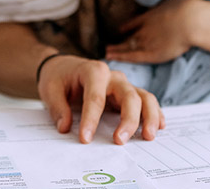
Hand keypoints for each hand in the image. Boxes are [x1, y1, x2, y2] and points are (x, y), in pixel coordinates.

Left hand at [36, 55, 162, 144]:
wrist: (64, 67)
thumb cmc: (58, 77)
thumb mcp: (50, 89)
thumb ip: (57, 108)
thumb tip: (65, 128)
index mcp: (93, 71)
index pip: (95, 98)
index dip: (90, 120)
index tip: (85, 139)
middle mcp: (113, 76)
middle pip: (129, 96)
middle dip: (127, 120)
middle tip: (119, 142)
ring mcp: (124, 85)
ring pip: (144, 98)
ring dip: (149, 117)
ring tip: (148, 137)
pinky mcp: (128, 94)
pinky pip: (146, 102)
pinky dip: (155, 113)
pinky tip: (159, 127)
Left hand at [107, 0, 209, 61]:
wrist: (191, 21)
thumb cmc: (186, 8)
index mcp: (150, 16)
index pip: (135, 23)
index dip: (127, 27)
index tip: (121, 29)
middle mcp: (145, 29)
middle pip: (129, 38)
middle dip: (119, 42)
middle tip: (108, 46)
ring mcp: (147, 41)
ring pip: (128, 47)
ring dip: (117, 51)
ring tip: (108, 53)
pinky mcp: (152, 54)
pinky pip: (133, 56)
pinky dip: (122, 57)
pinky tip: (112, 57)